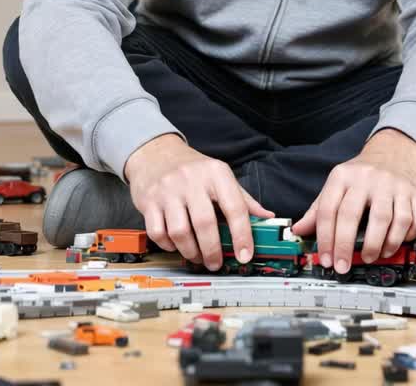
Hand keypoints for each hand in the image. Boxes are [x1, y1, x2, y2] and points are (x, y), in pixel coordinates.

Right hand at [124, 133, 272, 270]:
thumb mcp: (220, 175)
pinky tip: (176, 245)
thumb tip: (267, 217)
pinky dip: (168, 246)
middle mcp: (191, 180)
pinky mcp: (148, 201)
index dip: (242, 235)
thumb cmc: (192, 168)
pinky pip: (158, 233)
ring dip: (191, 252)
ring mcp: (167, 190)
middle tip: (216, 263)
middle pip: (205, 224)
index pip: (235, 207)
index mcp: (216, 173)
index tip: (245, 255)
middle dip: (213, 251)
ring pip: (180, 232)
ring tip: (197, 256)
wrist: (156, 153)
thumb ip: (243, 198)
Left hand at [290, 129, 415, 273]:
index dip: (326, 239)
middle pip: (354, 216)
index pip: (329, 210)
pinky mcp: (415, 194)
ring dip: (379, 245)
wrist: (393, 154)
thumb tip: (298, 230)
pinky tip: (394, 244)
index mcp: (343, 176)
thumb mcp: (336, 185)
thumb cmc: (362, 175)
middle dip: (346, 246)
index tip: (326, 259)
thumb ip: (317, 209)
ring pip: (388, 220)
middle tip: (344, 265)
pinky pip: (413, 221)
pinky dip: (405, 238)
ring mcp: (394, 186)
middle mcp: (368, 179)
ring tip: (372, 256)